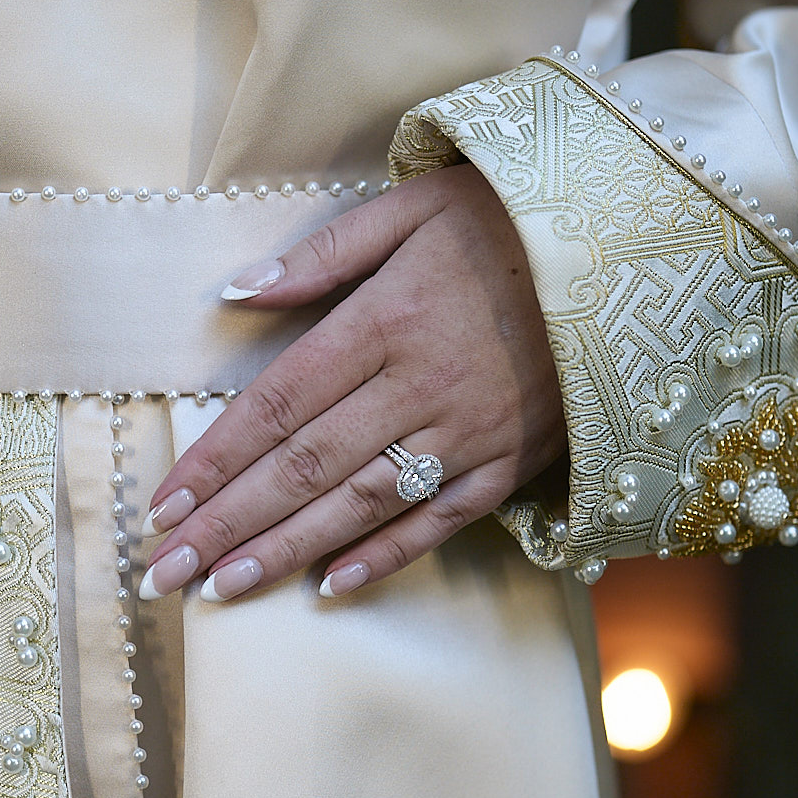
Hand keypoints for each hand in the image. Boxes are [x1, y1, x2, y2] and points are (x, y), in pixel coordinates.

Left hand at [137, 163, 561, 600]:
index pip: (277, 405)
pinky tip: (330, 588)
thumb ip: (322, 254)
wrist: (637, 245)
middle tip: (163, 572)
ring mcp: (470, 431)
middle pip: (305, 468)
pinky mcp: (514, 460)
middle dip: (227, 526)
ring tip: (221, 590)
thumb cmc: (509, 216)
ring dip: (286, 551)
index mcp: (386, 321)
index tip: (160, 505)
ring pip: (362, 504)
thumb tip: (235, 293)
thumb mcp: (412, 207)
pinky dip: (386, 556)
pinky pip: (441, 519)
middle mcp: (421, 386)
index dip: (214, 460)